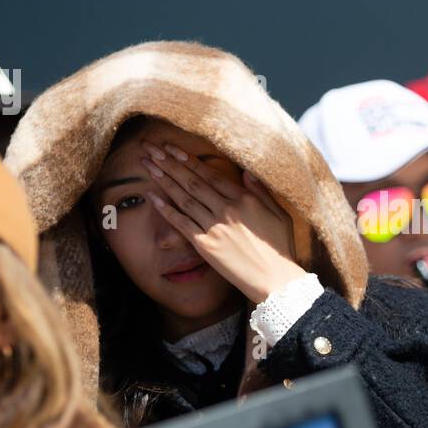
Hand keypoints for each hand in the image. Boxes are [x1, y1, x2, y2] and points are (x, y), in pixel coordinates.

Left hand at [140, 139, 305, 303]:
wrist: (274, 279)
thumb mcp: (279, 214)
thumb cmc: (279, 248)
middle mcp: (227, 209)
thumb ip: (261, 191)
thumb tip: (246, 172)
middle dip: (170, 163)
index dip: (189, 160)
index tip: (172, 148)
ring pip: (184, 198)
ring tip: (148, 166)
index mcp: (245, 199)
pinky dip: (166, 209)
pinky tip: (153, 197)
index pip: (211, 174)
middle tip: (151, 150)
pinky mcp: (205, 245)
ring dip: (164, 180)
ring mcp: (214, 226)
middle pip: (193, 181)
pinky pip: (182, 223)